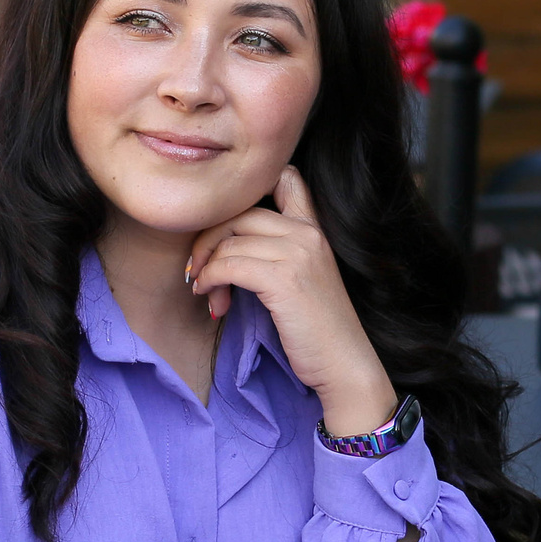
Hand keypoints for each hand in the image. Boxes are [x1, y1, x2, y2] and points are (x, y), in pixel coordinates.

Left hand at [186, 165, 398, 435]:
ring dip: (206, 268)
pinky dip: (210, 280)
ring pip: (229, 241)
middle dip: (208, 239)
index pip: (284, 176)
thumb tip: (222, 243)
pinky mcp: (284, 279)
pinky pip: (229, 265)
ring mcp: (298, 253)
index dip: (245, 193)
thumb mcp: (301, 278)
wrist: (344, 364)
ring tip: (207, 293)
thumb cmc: (316, 328)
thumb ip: (275, 251)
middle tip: (196, 269)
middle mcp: (308, 232)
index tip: (224, 231)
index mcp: (314, 228)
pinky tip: (210, 297)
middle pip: (240, 212)